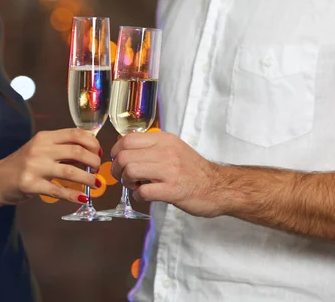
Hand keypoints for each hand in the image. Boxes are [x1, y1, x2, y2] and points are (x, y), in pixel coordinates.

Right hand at [0, 129, 102, 206]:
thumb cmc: (22, 164)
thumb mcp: (42, 151)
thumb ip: (64, 151)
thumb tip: (91, 153)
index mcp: (45, 137)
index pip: (75, 134)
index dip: (92, 142)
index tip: (99, 152)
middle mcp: (40, 149)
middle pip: (77, 151)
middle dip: (93, 161)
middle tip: (98, 169)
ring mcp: (34, 167)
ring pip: (70, 172)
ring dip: (88, 179)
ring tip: (97, 184)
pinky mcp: (30, 185)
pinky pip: (58, 190)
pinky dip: (73, 195)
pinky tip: (82, 198)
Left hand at [110, 132, 224, 217]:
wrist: (218, 187)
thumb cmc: (194, 170)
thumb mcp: (174, 148)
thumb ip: (151, 146)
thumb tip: (122, 144)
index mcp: (165, 140)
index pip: (127, 139)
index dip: (116, 152)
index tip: (118, 161)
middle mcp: (167, 152)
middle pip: (125, 156)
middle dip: (117, 170)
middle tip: (124, 177)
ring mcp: (170, 171)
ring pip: (131, 171)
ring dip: (127, 182)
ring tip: (136, 186)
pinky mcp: (173, 190)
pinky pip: (142, 192)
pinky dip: (138, 196)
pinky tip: (145, 195)